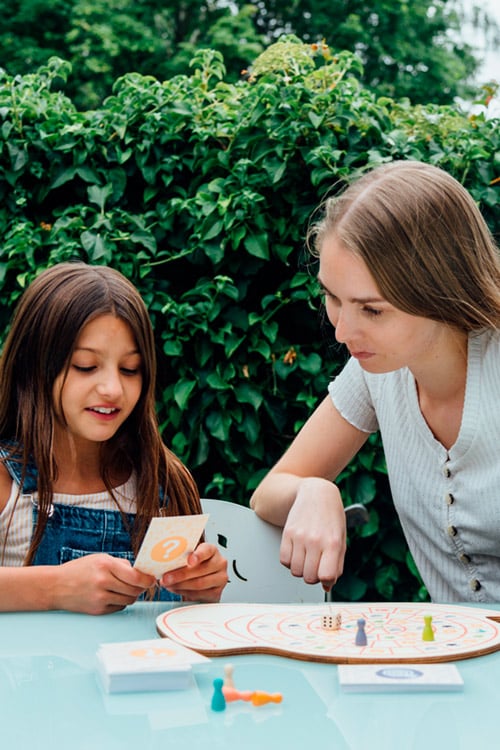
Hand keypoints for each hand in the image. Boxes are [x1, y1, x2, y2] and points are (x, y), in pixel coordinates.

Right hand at [53, 554, 156, 614]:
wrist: (55, 586)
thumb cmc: (79, 570)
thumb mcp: (100, 559)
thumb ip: (121, 564)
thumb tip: (141, 572)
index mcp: (105, 565)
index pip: (136, 577)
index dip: (148, 579)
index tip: (152, 579)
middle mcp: (103, 582)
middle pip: (135, 590)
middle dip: (141, 587)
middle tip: (141, 583)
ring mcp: (100, 598)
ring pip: (129, 600)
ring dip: (132, 595)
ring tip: (125, 588)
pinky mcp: (97, 610)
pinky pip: (119, 607)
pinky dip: (120, 602)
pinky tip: (113, 595)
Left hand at [160, 543, 227, 601]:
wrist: (201, 578)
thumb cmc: (193, 565)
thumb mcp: (188, 555)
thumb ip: (181, 555)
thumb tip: (164, 559)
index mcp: (212, 550)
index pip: (206, 550)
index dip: (198, 555)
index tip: (189, 560)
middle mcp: (219, 563)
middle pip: (200, 570)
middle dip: (180, 575)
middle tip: (166, 578)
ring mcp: (220, 578)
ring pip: (199, 584)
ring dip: (180, 585)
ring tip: (168, 584)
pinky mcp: (217, 592)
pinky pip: (199, 594)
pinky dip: (185, 593)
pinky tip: (177, 589)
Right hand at [280, 477, 345, 591]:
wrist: (317, 493)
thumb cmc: (331, 517)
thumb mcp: (341, 540)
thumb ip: (336, 565)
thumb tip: (327, 587)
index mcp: (332, 543)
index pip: (326, 576)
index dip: (326, 580)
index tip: (326, 573)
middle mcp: (315, 541)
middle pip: (309, 577)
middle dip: (313, 576)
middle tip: (316, 565)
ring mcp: (299, 537)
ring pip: (295, 571)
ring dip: (301, 569)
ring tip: (307, 556)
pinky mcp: (287, 533)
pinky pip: (284, 560)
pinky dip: (290, 561)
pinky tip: (298, 552)